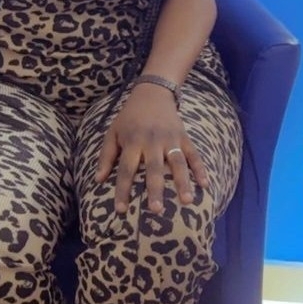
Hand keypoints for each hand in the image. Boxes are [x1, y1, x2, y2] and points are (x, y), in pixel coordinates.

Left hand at [94, 83, 207, 214]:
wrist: (153, 93)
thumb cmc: (129, 117)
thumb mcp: (113, 133)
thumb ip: (106, 156)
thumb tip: (97, 180)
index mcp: (133, 142)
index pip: (126, 169)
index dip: (123, 190)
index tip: (121, 209)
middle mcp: (152, 142)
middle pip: (153, 168)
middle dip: (155, 189)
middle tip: (156, 210)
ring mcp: (171, 139)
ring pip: (177, 163)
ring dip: (182, 182)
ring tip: (187, 201)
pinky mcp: (184, 137)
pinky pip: (193, 155)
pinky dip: (200, 169)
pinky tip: (205, 185)